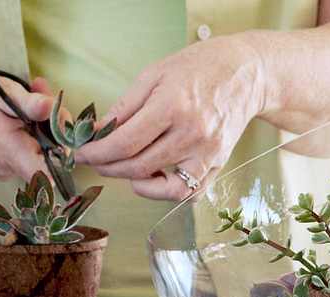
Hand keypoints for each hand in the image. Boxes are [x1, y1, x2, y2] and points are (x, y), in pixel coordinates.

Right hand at [0, 67, 55, 181]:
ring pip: (41, 152)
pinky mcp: (4, 166)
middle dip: (55, 124)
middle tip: (44, 93)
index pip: (47, 175)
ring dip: (44, 124)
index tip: (62, 126)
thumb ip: (28, 102)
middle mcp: (7, 167)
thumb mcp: (1, 89)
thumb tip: (50, 107)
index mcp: (8, 150)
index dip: (64, 152)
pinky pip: (29, 152)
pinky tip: (24, 110)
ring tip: (32, 95)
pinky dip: (33, 131)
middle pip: (50, 157)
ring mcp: (5, 169)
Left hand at [74, 35, 263, 201]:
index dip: (98, 153)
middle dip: (108, 168)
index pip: (125, 143)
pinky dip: (165, 192)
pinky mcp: (217, 165)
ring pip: (162, 187)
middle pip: (138, 167)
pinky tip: (152, 176)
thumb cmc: (196, 69)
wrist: (246, 73)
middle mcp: (192, 134)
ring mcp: (207, 153)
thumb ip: (123, 108)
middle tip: (95, 161)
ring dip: (133, 182)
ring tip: (122, 167)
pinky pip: (188, 194)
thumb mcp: (152, 76)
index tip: (83, 153)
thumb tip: (95, 132)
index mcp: (172, 106)